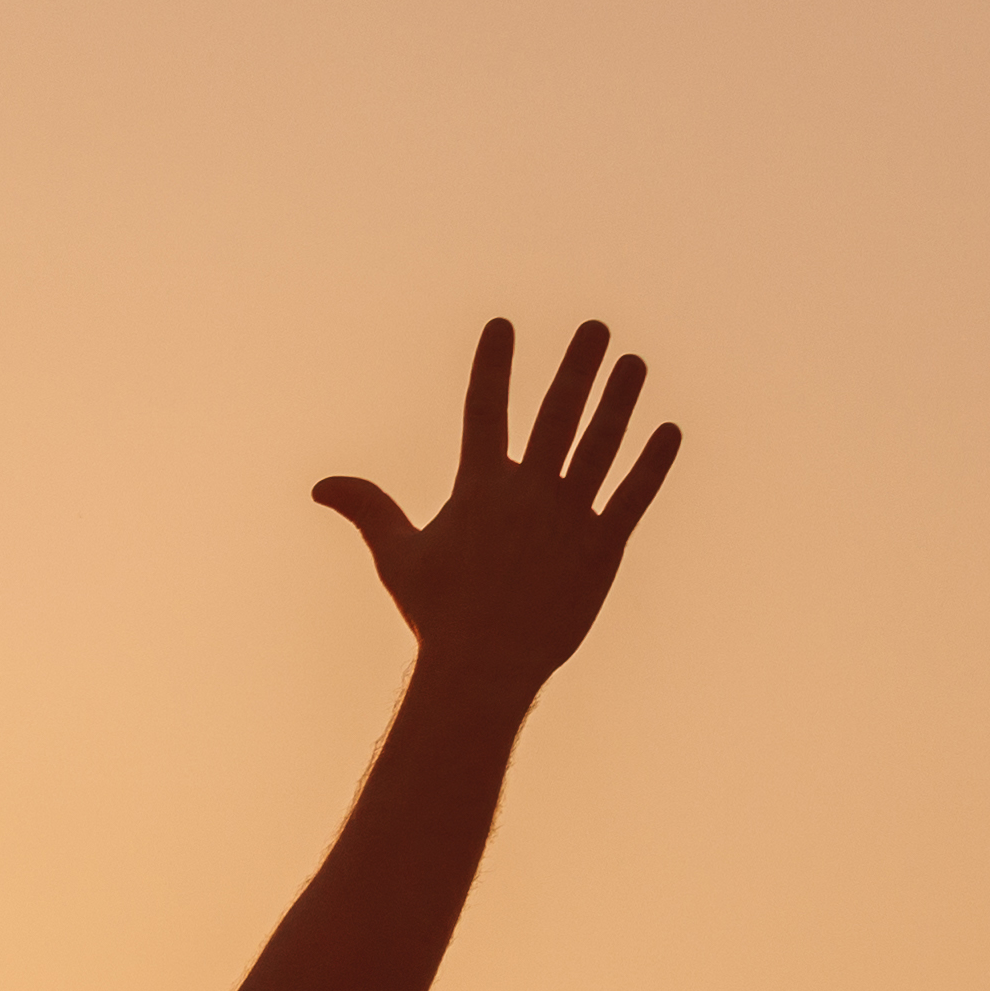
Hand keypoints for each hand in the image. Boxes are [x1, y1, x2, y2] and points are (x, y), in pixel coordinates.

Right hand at [311, 317, 679, 701]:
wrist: (484, 666)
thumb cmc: (437, 612)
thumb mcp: (398, 554)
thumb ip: (369, 509)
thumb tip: (321, 487)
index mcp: (480, 489)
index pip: (485, 411)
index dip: (493, 365)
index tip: (503, 324)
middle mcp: (529, 494)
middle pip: (557, 416)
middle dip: (577, 367)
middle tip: (596, 328)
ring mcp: (569, 519)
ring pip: (600, 447)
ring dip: (619, 401)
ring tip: (633, 363)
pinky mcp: (602, 549)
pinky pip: (633, 496)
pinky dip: (652, 463)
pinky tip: (668, 430)